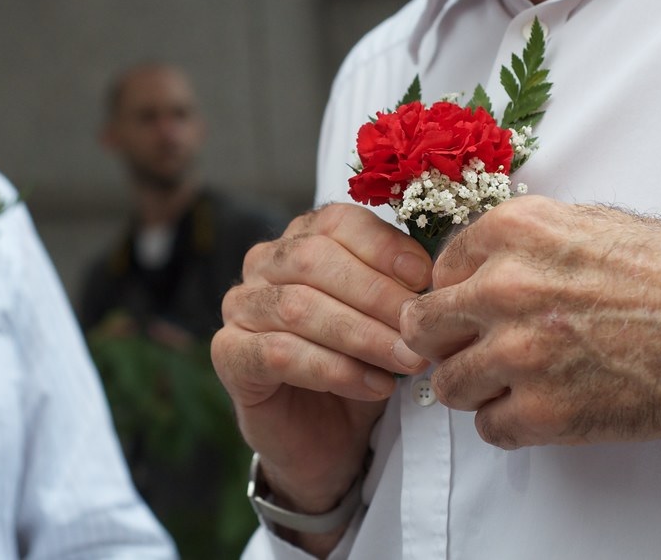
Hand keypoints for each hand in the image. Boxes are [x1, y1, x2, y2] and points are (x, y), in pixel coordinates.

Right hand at [211, 204, 430, 518]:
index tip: (425, 279)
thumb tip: (432, 279)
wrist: (328, 437)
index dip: (382, 246)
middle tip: (419, 330)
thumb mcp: (389, 321)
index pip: (337, 222)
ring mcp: (240, 307)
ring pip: (297, 307)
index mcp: (302, 239)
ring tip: (406, 362)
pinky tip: (374, 386)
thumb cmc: (361, 364)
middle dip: (376, 295)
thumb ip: (401, 290)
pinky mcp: (228, 354)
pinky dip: (334, 369)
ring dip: (361, 335)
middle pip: (314, 259)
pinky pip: (278, 353)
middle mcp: (263, 263)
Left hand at [399, 195, 660, 448]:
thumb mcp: (587, 222)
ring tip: (508, 382)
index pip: (439, 270)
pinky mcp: (546, 412)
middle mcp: (506, 288)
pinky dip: (507, 424)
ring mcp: (521, 353)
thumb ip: (519, 241)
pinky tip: (536, 408)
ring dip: (473, 387)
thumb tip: (472, 267)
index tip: (470, 309)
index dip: (453, 293)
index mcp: (514, 232)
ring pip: (447, 385)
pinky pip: (488, 428)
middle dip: (441, 340)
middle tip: (467, 349)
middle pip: (422, 326)